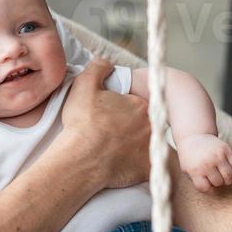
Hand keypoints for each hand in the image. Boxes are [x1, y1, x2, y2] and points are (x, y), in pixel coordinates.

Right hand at [62, 58, 150, 189]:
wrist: (79, 160)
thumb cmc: (82, 124)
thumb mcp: (84, 85)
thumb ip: (98, 68)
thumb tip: (107, 62)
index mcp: (140, 105)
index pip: (137, 103)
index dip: (124, 108)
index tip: (111, 115)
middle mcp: (151, 126)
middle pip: (145, 123)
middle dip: (132, 126)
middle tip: (113, 133)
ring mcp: (151, 149)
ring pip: (150, 144)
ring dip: (139, 145)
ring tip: (119, 149)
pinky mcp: (147, 169)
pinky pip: (152, 167)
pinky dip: (144, 165)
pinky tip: (131, 165)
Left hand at [177, 134, 231, 191]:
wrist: (194, 136)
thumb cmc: (190, 158)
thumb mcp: (187, 171)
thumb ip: (197, 183)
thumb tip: (215, 193)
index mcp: (195, 169)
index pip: (206, 188)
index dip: (209, 190)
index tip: (208, 186)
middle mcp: (207, 163)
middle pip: (219, 183)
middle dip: (217, 183)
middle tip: (215, 178)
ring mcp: (218, 155)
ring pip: (230, 177)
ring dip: (228, 180)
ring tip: (223, 177)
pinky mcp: (227, 150)